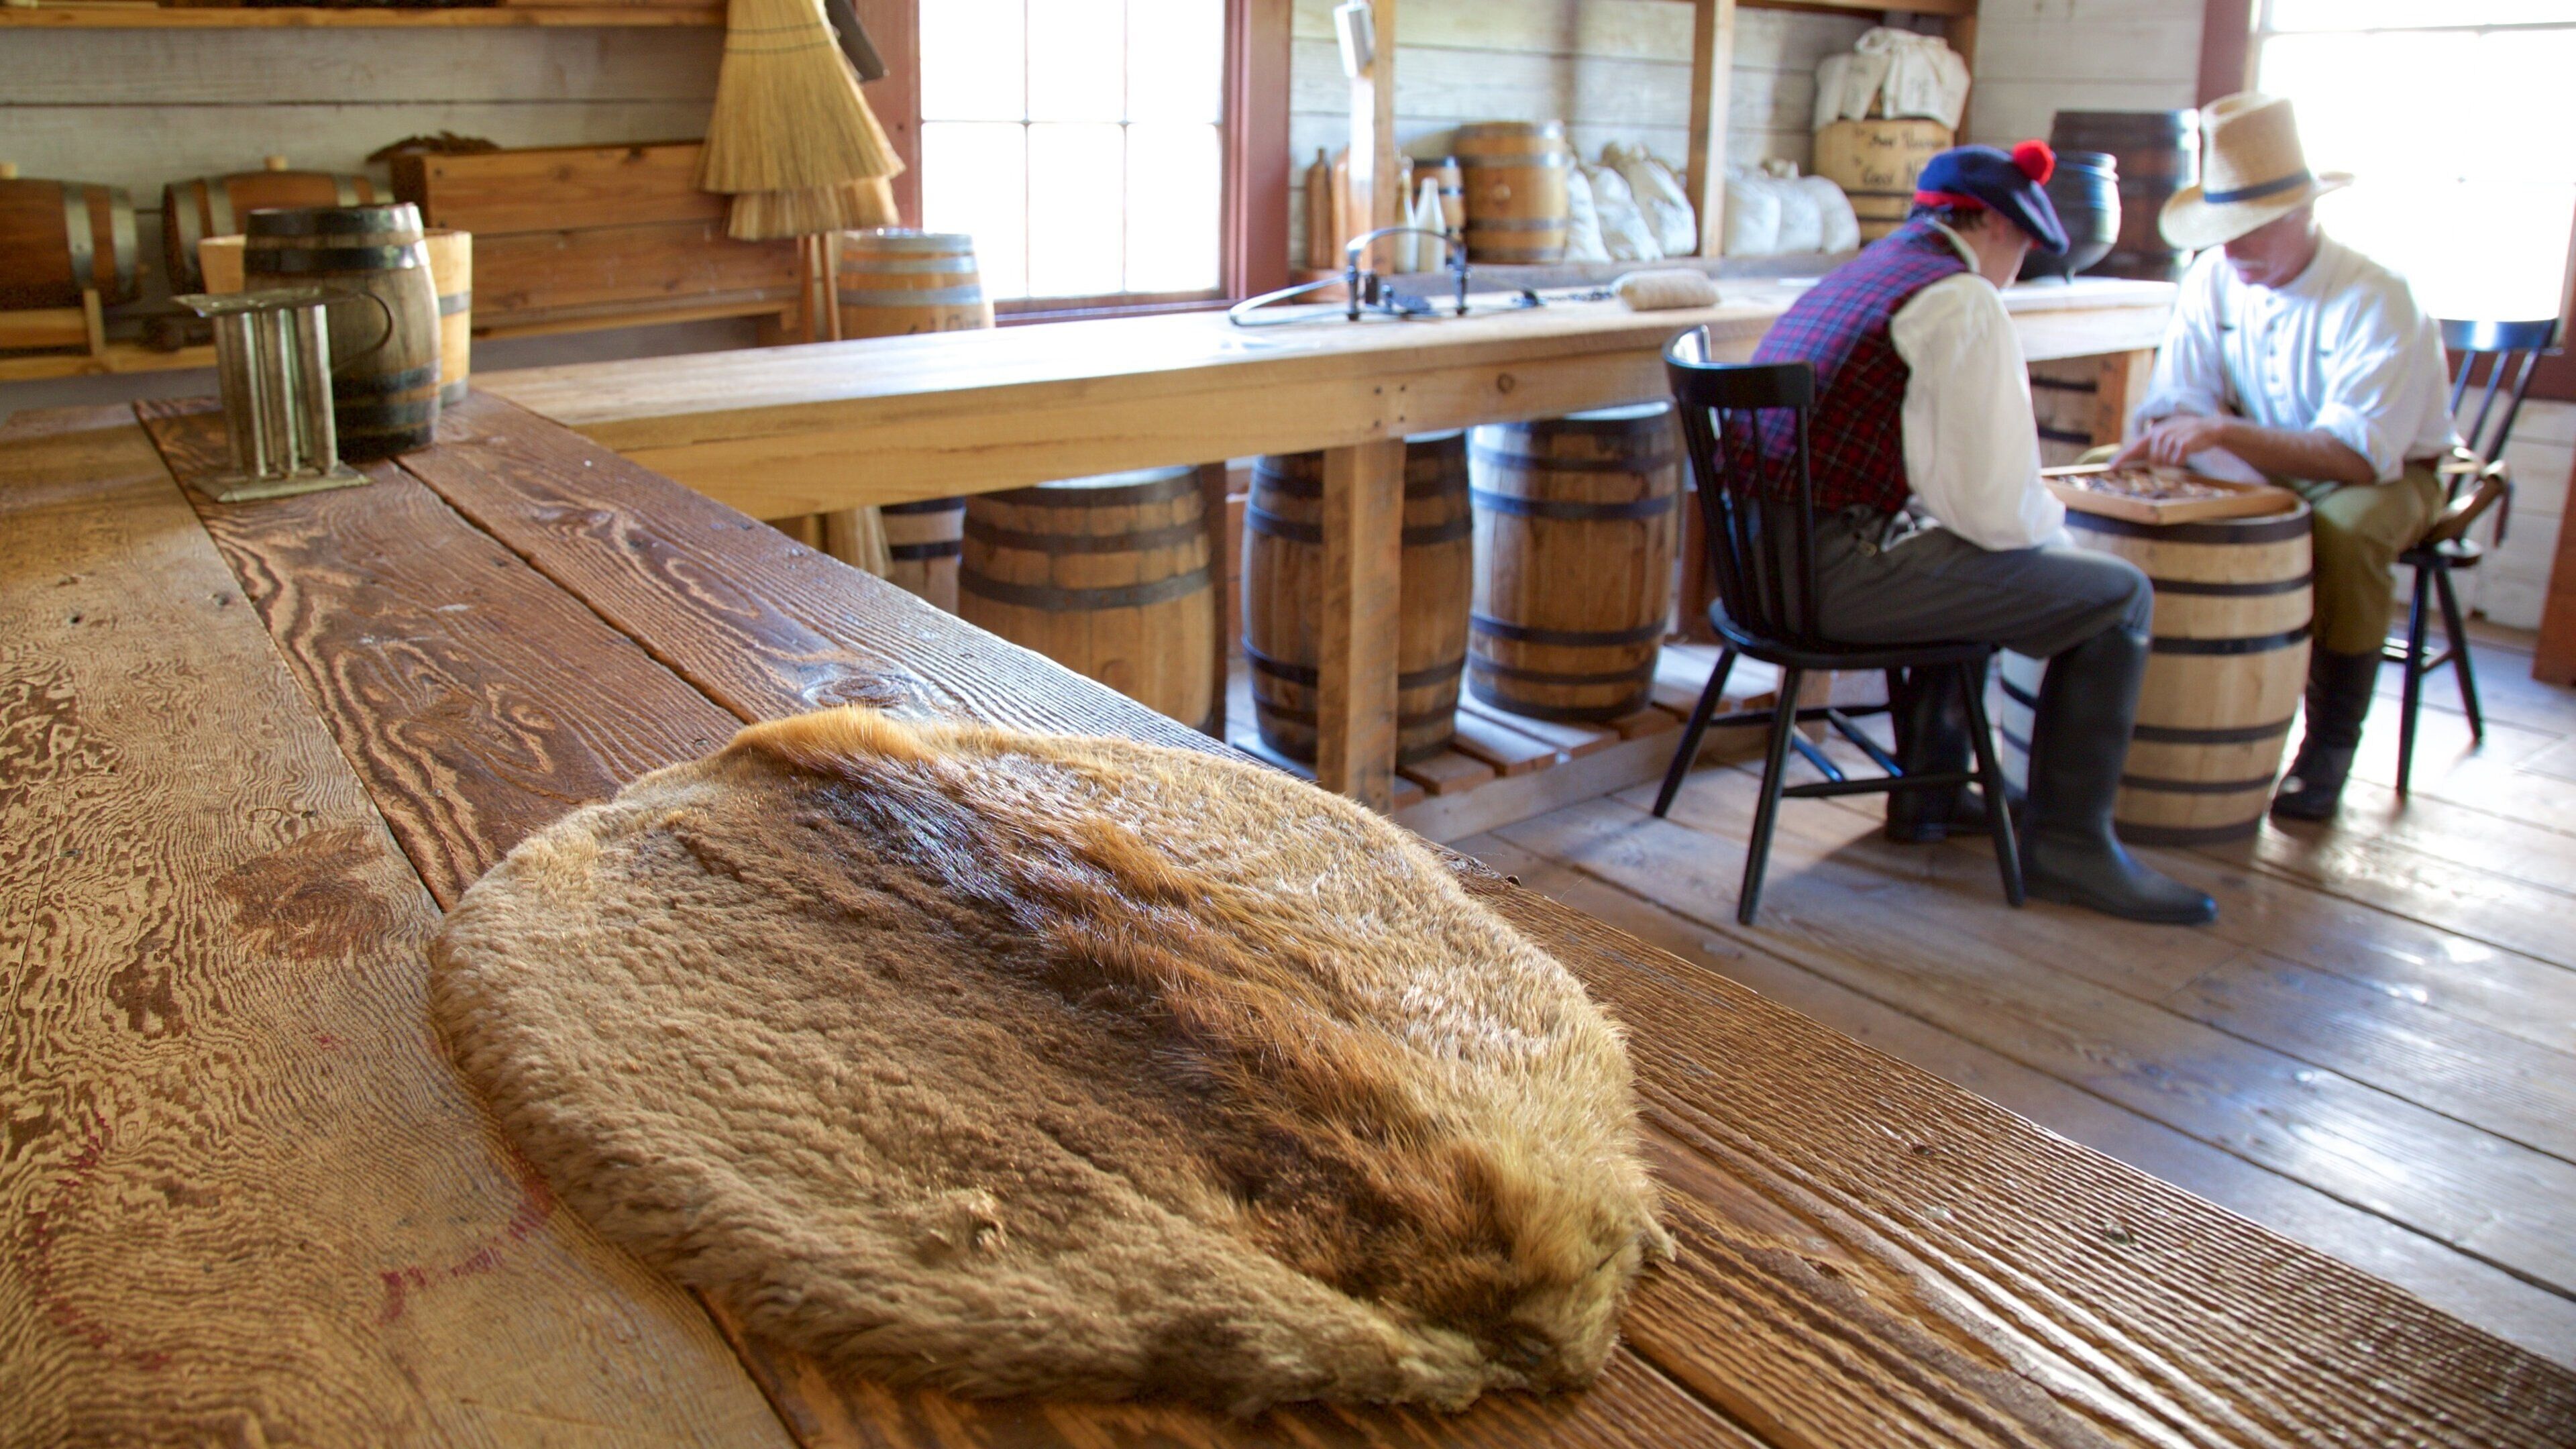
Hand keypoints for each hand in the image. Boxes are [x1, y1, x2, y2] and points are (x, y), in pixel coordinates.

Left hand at [2113, 414, 2234, 468]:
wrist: (2210, 428)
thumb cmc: (2187, 436)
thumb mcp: (2169, 436)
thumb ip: (2154, 445)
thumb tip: (2143, 459)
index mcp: (2153, 433)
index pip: (2133, 447)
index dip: (2121, 458)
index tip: (2110, 468)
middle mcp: (2159, 433)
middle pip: (2153, 460)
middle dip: (2163, 462)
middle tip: (2175, 455)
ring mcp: (2170, 437)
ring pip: (2165, 462)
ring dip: (2174, 461)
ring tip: (2183, 451)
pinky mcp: (2182, 442)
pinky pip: (2177, 461)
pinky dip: (2182, 461)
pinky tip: (2188, 453)